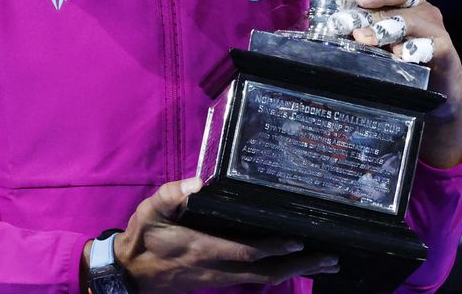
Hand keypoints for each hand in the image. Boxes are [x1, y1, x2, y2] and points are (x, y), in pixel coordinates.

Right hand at [92, 178, 338, 292]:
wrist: (130, 275)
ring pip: (264, 279)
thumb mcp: (149, 211)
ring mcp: (220, 278)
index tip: (298, 240)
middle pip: (266, 272)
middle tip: (330, 258)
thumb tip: (198, 181)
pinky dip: (280, 272)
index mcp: (202, 249)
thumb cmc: (142, 238)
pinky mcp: (220, 280)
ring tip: (324, 264)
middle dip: (300, 266)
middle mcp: (217, 268)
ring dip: (296, 272)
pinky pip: (256, 279)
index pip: (245, 252)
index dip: (273, 248)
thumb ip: (171, 195)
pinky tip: (294, 266)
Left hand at [352, 0, 461, 168]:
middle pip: (395, 3)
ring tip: (365, 39)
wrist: (441, 91)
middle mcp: (422, 10)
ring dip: (385, 29)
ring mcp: (435, 28)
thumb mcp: (384, 43)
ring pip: (409, 21)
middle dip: (369, 13)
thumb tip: (334, 27)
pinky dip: (413, 49)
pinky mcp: (445, 49)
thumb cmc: (406, 62)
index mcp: (406, 3)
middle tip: (348, 24)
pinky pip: (429, 45)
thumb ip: (366, 31)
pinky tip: (399, 55)